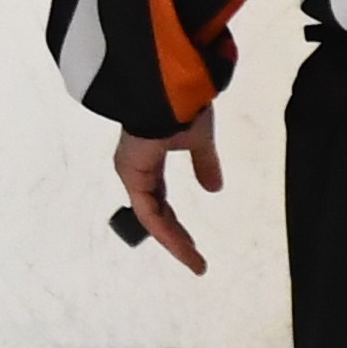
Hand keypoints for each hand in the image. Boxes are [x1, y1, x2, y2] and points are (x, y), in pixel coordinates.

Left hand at [115, 110, 221, 274]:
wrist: (170, 86)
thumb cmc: (183, 105)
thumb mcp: (198, 139)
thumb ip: (204, 163)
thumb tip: (214, 189)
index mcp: (149, 159)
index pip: (160, 202)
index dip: (176, 226)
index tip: (196, 247)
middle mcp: (137, 169)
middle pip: (156, 215)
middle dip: (176, 239)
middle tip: (196, 261)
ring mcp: (132, 172)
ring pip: (152, 218)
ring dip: (173, 240)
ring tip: (194, 261)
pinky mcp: (133, 174)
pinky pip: (149, 211)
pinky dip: (165, 230)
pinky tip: (182, 246)